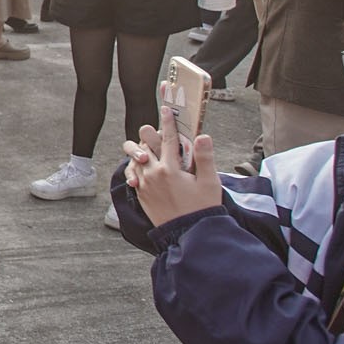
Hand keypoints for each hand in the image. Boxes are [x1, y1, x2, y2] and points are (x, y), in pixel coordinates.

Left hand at [122, 104, 219, 226]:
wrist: (189, 234)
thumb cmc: (203, 208)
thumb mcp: (209, 182)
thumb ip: (204, 157)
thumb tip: (202, 135)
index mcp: (170, 169)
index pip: (168, 139)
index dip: (168, 122)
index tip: (166, 109)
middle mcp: (153, 175)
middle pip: (145, 146)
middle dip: (148, 135)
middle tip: (152, 128)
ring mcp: (144, 185)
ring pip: (136, 161)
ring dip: (141, 152)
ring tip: (147, 148)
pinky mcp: (141, 195)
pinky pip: (133, 176)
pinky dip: (136, 168)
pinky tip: (143, 167)